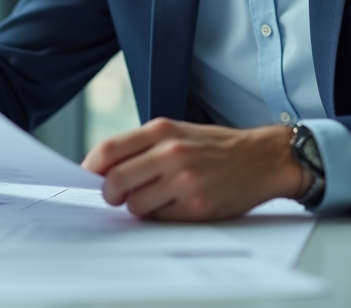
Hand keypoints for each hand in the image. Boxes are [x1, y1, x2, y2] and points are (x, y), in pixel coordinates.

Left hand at [82, 117, 306, 220]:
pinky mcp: (197, 207)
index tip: (89, 176)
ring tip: (156, 198)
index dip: (91, 168)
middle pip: (115, 182)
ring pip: (134, 205)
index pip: (109, 150)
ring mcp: (184, 181)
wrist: (261, 159)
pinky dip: (161, 216)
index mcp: (162, 131)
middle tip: (118, 195)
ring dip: (138, 207)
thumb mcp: (178, 132)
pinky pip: (159, 219)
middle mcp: (171, 153)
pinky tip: (176, 204)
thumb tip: (102, 167)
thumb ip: (142, 146)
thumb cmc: (216, 147)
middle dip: (111, 193)